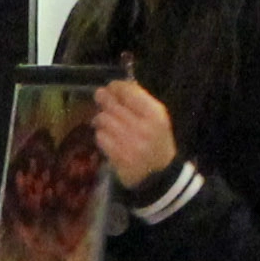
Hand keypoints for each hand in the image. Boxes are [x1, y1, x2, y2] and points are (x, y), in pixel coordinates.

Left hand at [94, 75, 177, 189]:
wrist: (160, 174)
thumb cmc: (156, 141)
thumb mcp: (157, 118)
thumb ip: (139, 101)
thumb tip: (116, 86)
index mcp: (155, 114)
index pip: (129, 92)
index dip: (117, 87)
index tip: (111, 86)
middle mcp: (143, 127)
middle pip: (113, 105)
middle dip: (104, 98)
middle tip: (100, 95)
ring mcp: (130, 143)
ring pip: (104, 120)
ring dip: (100, 118)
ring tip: (102, 119)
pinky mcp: (118, 156)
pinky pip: (101, 137)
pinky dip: (101, 134)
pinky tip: (106, 135)